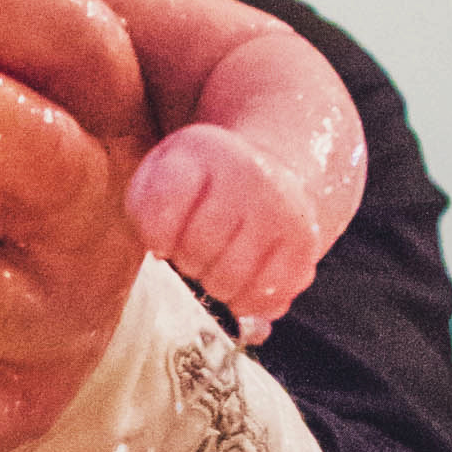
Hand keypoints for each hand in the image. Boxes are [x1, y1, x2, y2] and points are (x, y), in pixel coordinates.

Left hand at [128, 123, 322, 325]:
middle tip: (194, 249)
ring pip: (229, 279)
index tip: (163, 236)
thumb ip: (147, 211)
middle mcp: (248, 174)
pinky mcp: (304, 244)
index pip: (161, 214)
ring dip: (216, 284)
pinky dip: (248, 300)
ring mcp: (281, 209)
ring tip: (218, 264)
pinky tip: (244, 280)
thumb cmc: (201, 188)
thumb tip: (162, 251)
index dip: (156, 237)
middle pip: (197, 250)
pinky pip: (265, 297)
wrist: (269, 175)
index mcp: (201, 151)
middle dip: (188, 260)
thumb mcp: (162, 176)